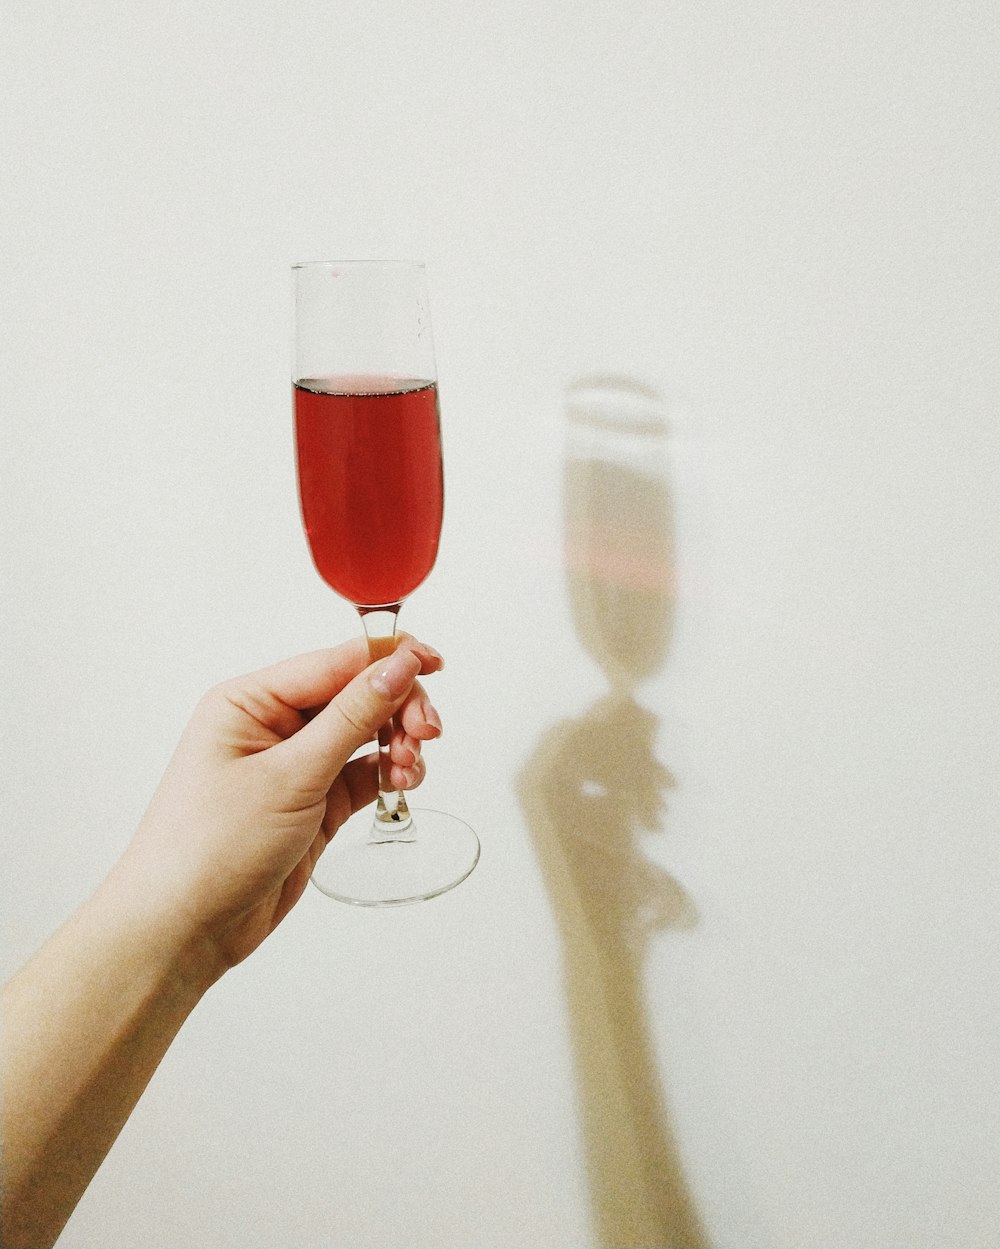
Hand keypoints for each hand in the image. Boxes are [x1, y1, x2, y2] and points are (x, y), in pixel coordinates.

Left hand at [112, 635, 443, 981]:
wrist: (184, 928)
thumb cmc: (206, 849)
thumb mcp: (289, 775)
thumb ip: (351, 718)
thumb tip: (396, 667)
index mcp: (251, 701)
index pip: (334, 662)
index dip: (388, 658)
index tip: (433, 663)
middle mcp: (273, 726)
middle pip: (357, 694)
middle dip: (398, 708)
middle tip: (426, 733)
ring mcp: (295, 766)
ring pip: (367, 733)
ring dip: (398, 742)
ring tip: (409, 768)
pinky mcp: (314, 803)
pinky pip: (365, 772)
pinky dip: (390, 773)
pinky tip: (402, 782)